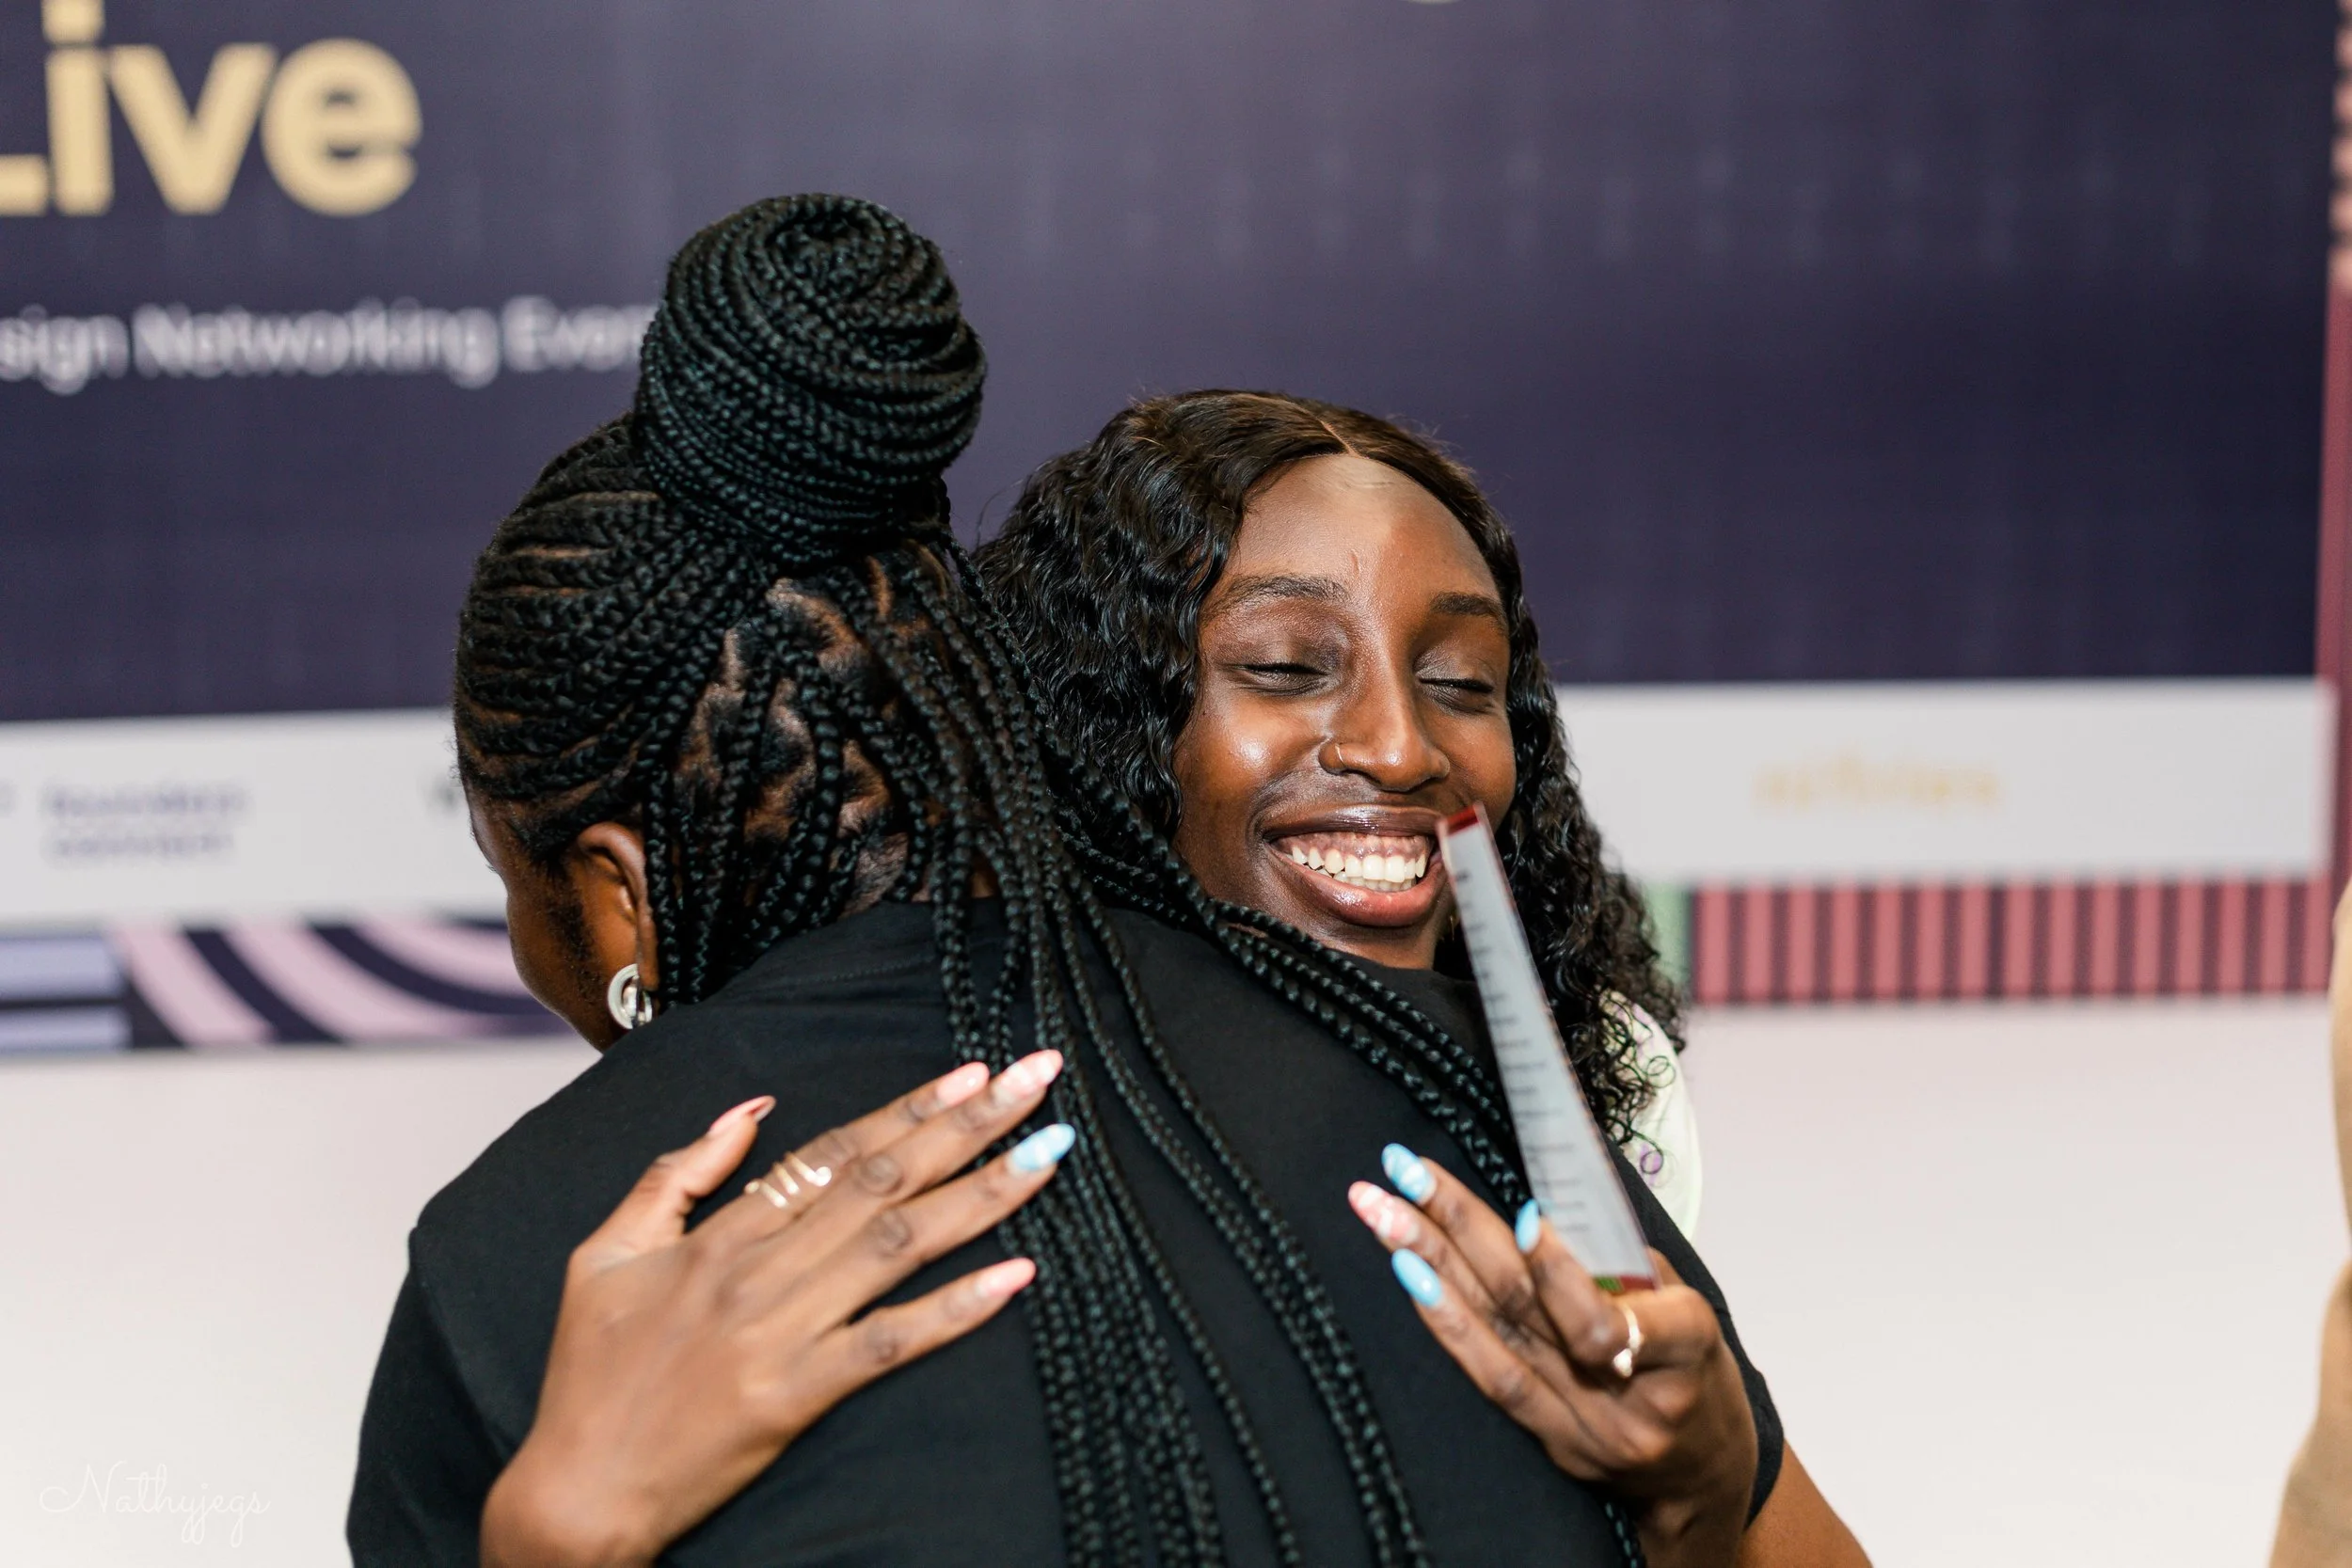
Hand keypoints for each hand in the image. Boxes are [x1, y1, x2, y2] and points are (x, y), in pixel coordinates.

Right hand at [480, 1052, 1073, 1567]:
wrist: (576, 1493)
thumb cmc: (590, 1376)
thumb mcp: (604, 1253)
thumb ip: (674, 1175)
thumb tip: (748, 1110)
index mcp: (719, 1234)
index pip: (835, 1151)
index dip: (908, 1108)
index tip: (971, 1072)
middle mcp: (759, 1271)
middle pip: (883, 1180)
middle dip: (969, 1124)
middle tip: (1035, 1077)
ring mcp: (781, 1332)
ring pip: (898, 1245)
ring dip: (982, 1195)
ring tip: (1048, 1152)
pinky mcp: (797, 1395)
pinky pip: (889, 1343)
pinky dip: (955, 1309)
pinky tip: (1015, 1277)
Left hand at [1349, 1146, 1756, 1567]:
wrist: (1703, 1473)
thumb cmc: (1694, 1366)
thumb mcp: (1685, 1302)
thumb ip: (1621, 1262)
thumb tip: (1539, 1212)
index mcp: (1682, 1349)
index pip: (1609, 1322)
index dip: (1559, 1272)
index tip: (1521, 1217)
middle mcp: (1627, 1399)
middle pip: (1528, 1305)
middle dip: (1458, 1225)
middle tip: (1403, 1169)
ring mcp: (1584, 1429)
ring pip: (1495, 1334)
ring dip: (1430, 1263)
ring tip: (1380, 1212)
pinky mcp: (1552, 1443)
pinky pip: (1491, 1378)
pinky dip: (1447, 1322)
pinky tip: (1409, 1278)